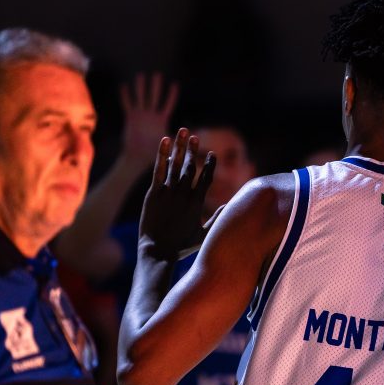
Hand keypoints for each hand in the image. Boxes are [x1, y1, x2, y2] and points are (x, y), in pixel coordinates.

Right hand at [120, 72, 179, 174]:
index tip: (175, 85)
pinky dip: (126, 96)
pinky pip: (127, 105)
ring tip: (141, 75)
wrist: (138, 156)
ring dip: (141, 87)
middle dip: (156, 86)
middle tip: (158, 74)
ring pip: (141, 97)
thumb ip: (181, 140)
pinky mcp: (131, 118)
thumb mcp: (170, 144)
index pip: (168, 105)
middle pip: (154, 97)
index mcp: (161, 119)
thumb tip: (198, 141)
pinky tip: (124, 86)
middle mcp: (151, 115)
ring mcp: (140, 115)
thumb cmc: (154, 151)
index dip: (171, 95)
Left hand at [138, 128, 216, 259]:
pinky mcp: (154, 194)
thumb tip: (229, 208)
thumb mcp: (203, 236)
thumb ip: (216, 220)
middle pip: (191, 167)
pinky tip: (165, 141)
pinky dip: (162, 154)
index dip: (209, 165)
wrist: (159, 252)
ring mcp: (169, 193)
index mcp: (197, 203)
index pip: (206, 178)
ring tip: (182, 131)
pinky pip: (159, 170)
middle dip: (192, 150)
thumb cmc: (180, 247)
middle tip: (194, 136)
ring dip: (180, 147)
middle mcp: (185, 195)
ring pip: (176, 164)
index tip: (211, 153)